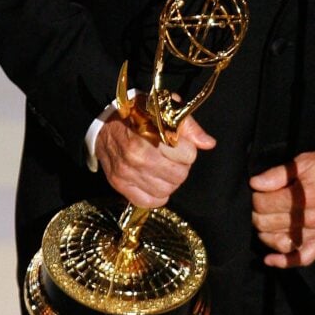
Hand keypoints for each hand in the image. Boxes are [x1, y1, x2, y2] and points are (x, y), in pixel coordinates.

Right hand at [95, 111, 215, 207]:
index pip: (188, 155)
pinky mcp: (120, 185)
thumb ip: (189, 127)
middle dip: (181, 166)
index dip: (188, 150)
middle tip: (173, 158)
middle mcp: (138, 155)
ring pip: (166, 191)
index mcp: (152, 133)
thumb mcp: (165, 111)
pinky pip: (148, 202)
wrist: (106, 126)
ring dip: (169, 181)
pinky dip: (156, 196)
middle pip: (179, 175)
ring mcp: (127, 172)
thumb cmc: (139, 116)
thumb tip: (209, 143)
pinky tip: (155, 182)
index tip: (180, 144)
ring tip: (163, 169)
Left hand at [249, 149, 314, 267]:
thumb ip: (279, 173)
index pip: (263, 204)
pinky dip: (283, 262)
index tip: (256, 190)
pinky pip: (301, 259)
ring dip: (264, 233)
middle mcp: (307, 219)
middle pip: (266, 223)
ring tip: (263, 221)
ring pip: (278, 242)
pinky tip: (269, 259)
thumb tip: (255, 182)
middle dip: (256, 213)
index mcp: (301, 197)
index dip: (255, 196)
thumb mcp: (306, 161)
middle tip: (259, 203)